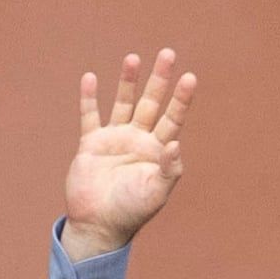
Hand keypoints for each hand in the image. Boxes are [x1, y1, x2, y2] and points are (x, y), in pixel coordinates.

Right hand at [61, 51, 197, 256]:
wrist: (99, 225)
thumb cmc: (132, 212)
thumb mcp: (156, 193)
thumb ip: (168, 170)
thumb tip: (175, 145)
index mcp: (157, 150)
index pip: (173, 118)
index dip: (181, 98)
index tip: (190, 78)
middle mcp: (138, 140)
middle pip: (152, 102)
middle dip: (159, 79)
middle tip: (167, 53)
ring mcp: (115, 140)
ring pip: (123, 103)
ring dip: (128, 81)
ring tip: (133, 57)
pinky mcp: (92, 144)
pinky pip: (90, 116)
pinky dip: (89, 98)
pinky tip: (90, 78)